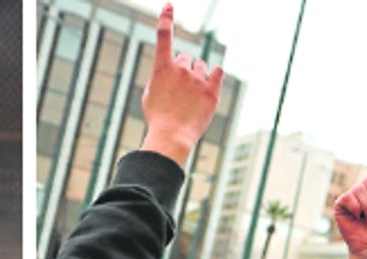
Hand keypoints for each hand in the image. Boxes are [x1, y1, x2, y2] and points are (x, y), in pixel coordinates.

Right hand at [140, 4, 224, 166]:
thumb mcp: (149, 96)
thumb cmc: (158, 119)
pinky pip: (218, 72)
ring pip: (201, 66)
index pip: (164, 37)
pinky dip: (214, 75)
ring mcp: (198, 78)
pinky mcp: (212, 89)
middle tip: (179, 90)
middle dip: (183, 69)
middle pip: (185, 58)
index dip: (166, 19)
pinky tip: (209, 86)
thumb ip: (160, 78)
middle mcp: (181, 68)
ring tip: (191, 97)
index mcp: (162, 68)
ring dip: (197, 76)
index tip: (169, 5)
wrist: (172, 136)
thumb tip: (171, 74)